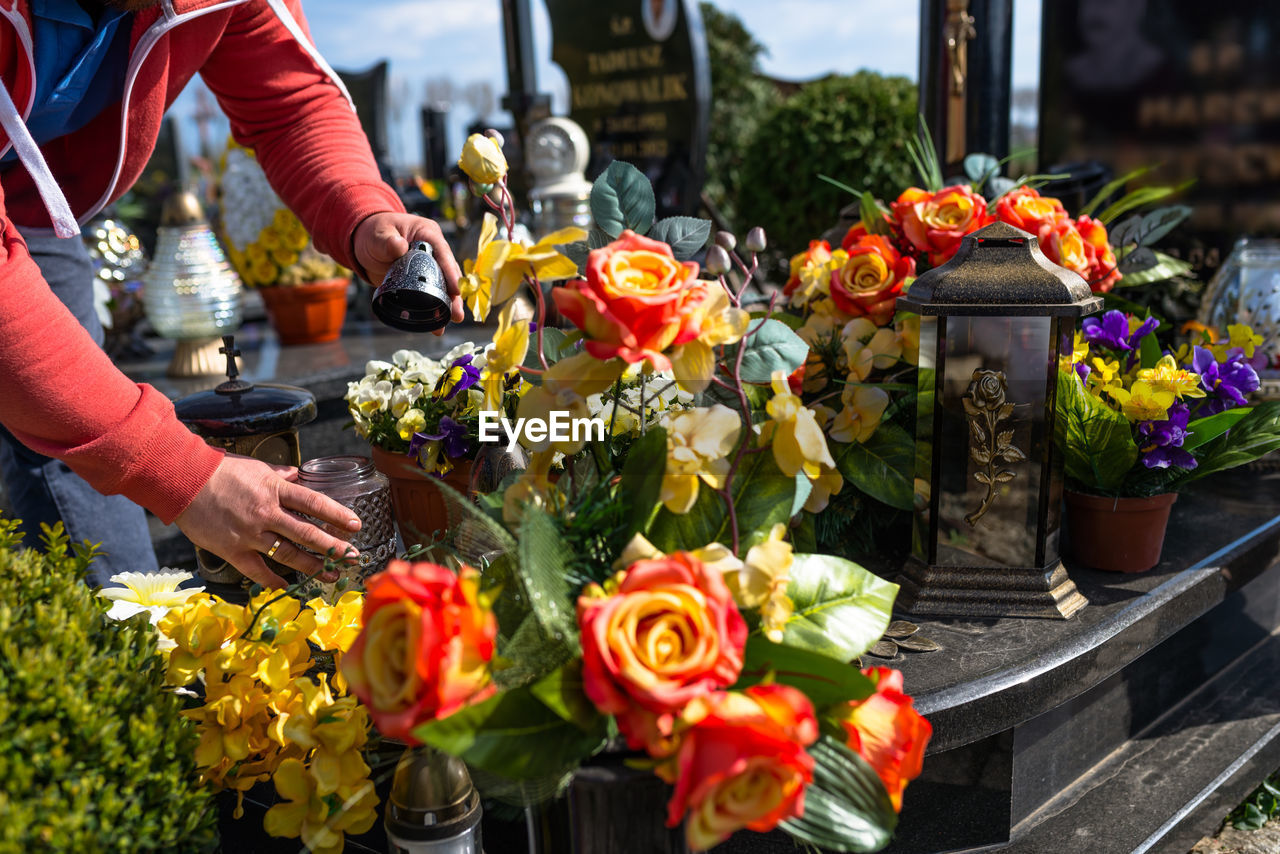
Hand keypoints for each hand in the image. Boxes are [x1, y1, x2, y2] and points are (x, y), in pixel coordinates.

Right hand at [173, 453, 362, 587]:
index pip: (314, 504)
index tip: (356, 525)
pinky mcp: (232, 550)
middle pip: (308, 533)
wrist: (183, 481)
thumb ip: (279, 476)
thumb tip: (297, 476)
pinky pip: (257, 570)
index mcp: (275, 490)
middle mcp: (266, 513)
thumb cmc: (219, 471)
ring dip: (313, 567)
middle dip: (334, 547)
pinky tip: (288, 587)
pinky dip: (273, 581)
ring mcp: (250, 534)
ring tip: (332, 575)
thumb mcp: (255, 467)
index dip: (337, 515)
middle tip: (354, 557)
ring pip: (288, 555)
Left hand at [354, 212, 464, 333]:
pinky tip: (436, 325)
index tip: (456, 289)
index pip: (443, 252)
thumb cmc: (374, 233)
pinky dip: (433, 309)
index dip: (451, 271)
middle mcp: (433, 251)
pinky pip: (430, 295)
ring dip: (448, 304)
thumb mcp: (378, 236)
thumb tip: (399, 246)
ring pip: (442, 286)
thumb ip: (387, 242)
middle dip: (454, 294)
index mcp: (427, 234)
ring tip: (453, 320)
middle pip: (448, 273)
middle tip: (458, 314)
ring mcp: (428, 267)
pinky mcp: (420, 281)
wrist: (365, 244)